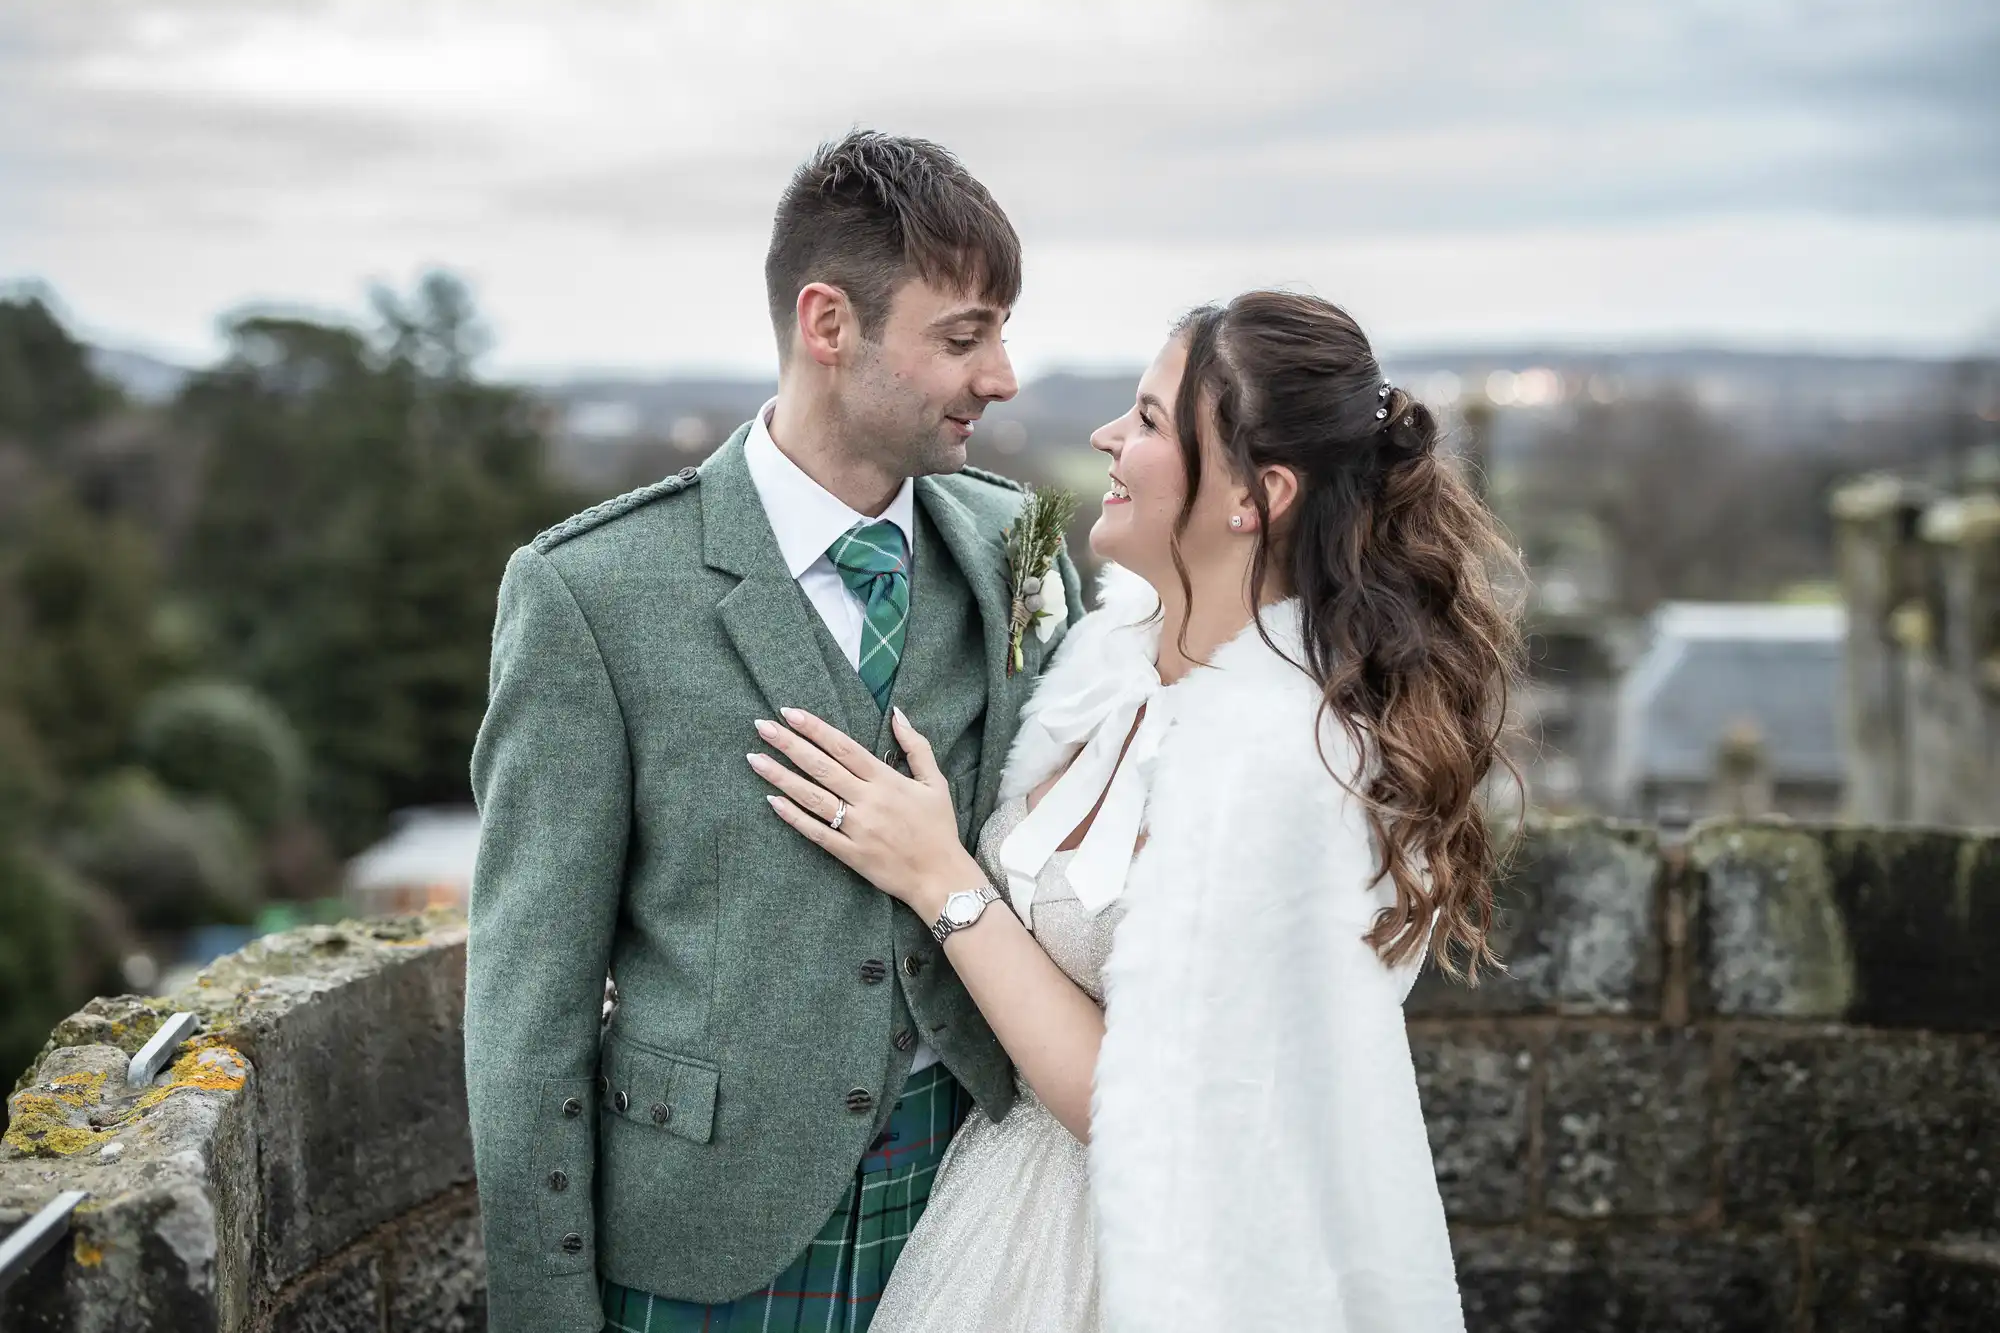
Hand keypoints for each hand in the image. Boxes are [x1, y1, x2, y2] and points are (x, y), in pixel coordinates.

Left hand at [749, 706, 982, 916]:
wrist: (941, 878)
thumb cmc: (939, 828)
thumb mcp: (936, 782)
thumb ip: (916, 746)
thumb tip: (897, 713)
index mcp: (887, 780)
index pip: (844, 747)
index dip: (816, 728)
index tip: (790, 713)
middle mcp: (868, 801)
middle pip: (821, 767)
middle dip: (789, 744)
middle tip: (761, 726)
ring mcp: (857, 828)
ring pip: (812, 797)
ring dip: (781, 777)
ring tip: (755, 759)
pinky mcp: (849, 853)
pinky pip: (816, 832)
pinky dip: (794, 816)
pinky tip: (772, 801)